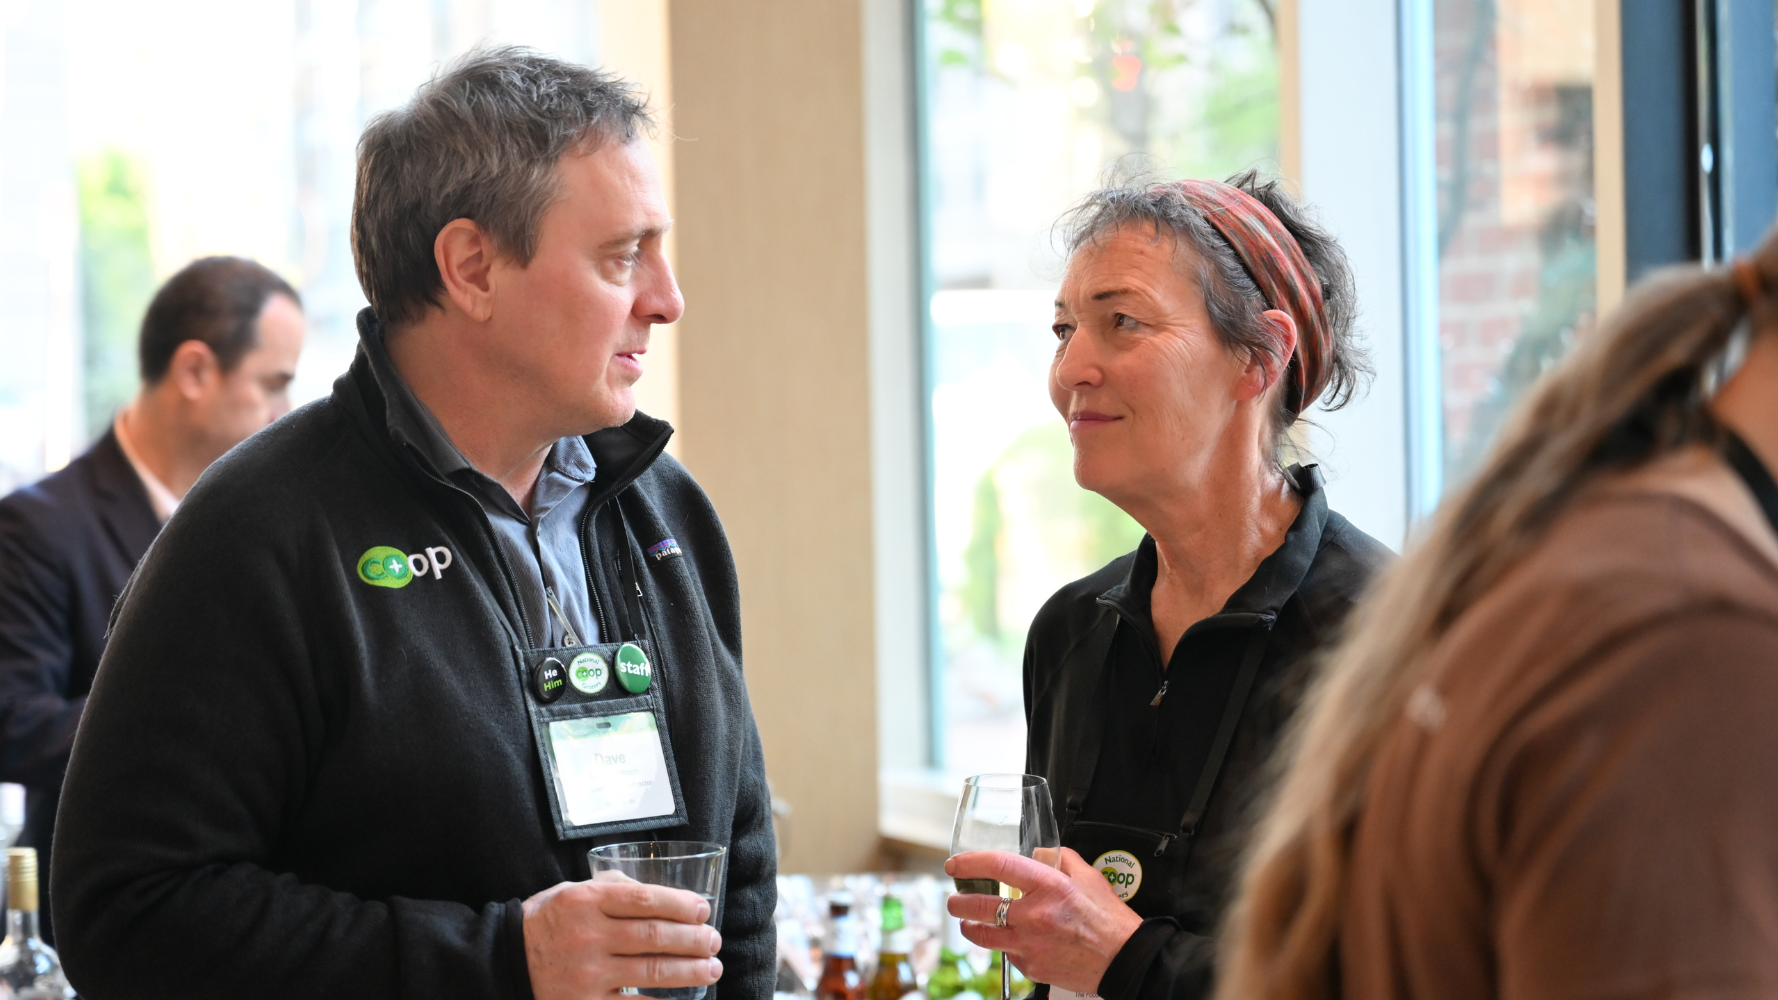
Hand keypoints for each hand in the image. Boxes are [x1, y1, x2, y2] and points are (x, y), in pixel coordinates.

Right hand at [523, 878, 722, 999]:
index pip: (645, 901)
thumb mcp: (571, 892)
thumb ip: (611, 888)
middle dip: (693, 940)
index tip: (703, 910)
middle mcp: (589, 936)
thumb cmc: (544, 922)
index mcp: (587, 902)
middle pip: (655, 937)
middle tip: (714, 941)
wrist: (504, 962)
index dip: (681, 905)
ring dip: (690, 971)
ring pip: (651, 972)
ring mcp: (587, 973)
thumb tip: (655, 891)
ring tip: (711, 968)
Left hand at [946, 848, 1142, 994]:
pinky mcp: (1031, 967)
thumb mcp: (1088, 876)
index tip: (955, 864)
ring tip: (967, 922)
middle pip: (979, 906)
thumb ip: (1059, 859)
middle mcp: (1034, 915)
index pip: (999, 866)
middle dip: (958, 902)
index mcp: (1048, 887)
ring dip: (969, 927)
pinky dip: (1004, 945)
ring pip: (983, 936)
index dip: (971, 862)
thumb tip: (1037, 853)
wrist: (1122, 959)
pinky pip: (1007, 954)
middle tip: (955, 899)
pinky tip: (1008, 940)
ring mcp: (1029, 944)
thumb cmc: (1108, 919)